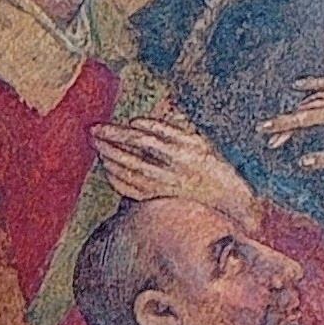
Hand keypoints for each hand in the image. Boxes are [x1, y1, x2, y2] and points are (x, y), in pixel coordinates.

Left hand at [90, 111, 257, 221]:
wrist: (230, 202)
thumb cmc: (215, 168)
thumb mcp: (201, 141)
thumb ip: (173, 128)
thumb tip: (140, 122)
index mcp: (186, 149)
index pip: (147, 137)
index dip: (123, 131)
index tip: (107, 124)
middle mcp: (175, 169)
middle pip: (134, 153)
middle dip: (110, 141)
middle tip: (94, 132)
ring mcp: (166, 187)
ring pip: (130, 173)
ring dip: (110, 159)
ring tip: (98, 147)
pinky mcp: (161, 201)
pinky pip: (132, 191)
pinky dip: (117, 180)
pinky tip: (108, 170)